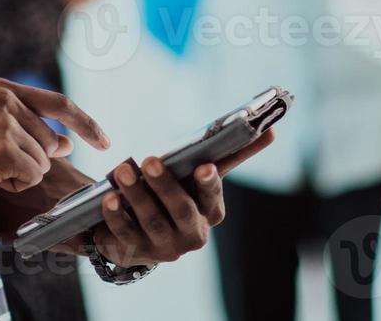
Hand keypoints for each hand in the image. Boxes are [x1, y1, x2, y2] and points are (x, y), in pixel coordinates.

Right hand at [0, 79, 110, 210]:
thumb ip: (24, 126)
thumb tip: (66, 142)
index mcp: (2, 88)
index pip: (59, 104)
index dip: (86, 124)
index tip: (105, 141)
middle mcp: (7, 99)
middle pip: (51, 141)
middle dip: (32, 161)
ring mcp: (6, 122)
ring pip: (42, 161)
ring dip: (20, 174)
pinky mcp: (5, 149)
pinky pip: (32, 176)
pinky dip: (14, 185)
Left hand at [90, 129, 275, 266]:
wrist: (148, 231)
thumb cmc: (181, 191)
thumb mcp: (201, 176)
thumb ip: (232, 154)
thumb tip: (272, 129)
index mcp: (211, 213)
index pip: (213, 199)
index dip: (209, 184)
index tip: (203, 167)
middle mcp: (192, 234)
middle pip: (181, 210)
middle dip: (165, 185)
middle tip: (149, 159)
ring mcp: (164, 247)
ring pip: (151, 220)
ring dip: (135, 194)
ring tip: (121, 170)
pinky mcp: (137, 252)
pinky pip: (126, 235)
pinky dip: (116, 217)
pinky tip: (108, 198)